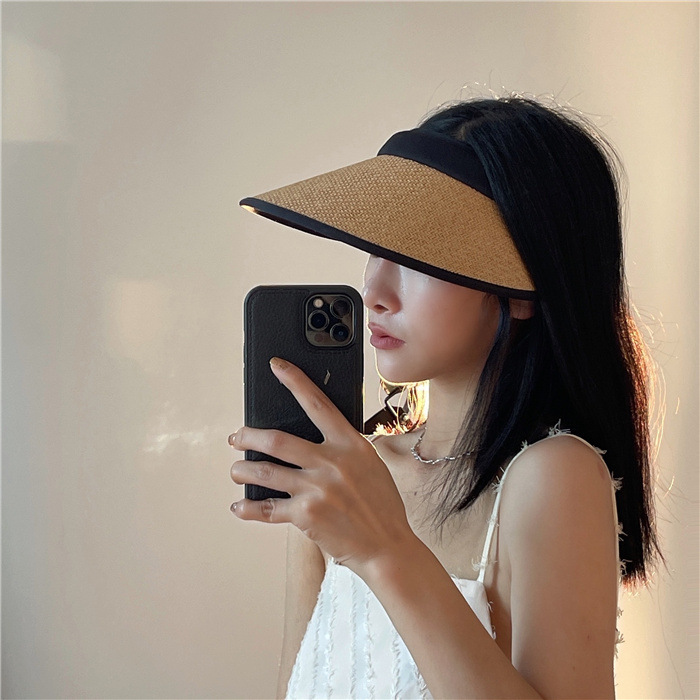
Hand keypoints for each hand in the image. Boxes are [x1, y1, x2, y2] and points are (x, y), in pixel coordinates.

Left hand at [229, 357, 415, 573]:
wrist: (387, 546)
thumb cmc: (380, 505)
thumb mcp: (370, 465)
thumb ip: (344, 448)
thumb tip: (312, 438)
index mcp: (350, 444)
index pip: (317, 404)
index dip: (295, 382)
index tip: (277, 366)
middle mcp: (332, 462)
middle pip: (277, 440)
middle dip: (249, 436)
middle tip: (237, 437)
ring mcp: (318, 488)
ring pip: (266, 472)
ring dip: (243, 470)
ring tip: (237, 470)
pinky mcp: (306, 515)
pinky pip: (267, 509)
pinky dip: (248, 508)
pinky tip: (239, 506)